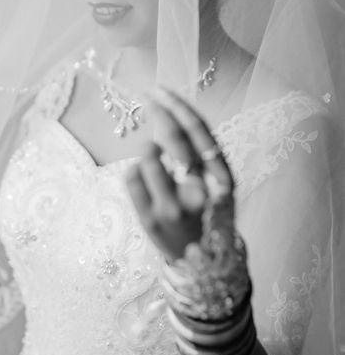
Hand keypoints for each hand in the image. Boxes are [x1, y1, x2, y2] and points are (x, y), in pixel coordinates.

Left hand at [125, 88, 234, 261]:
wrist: (203, 264)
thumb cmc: (207, 214)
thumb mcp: (214, 183)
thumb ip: (196, 151)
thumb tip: (167, 115)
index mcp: (222, 179)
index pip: (198, 131)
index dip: (177, 106)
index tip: (161, 90)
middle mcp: (198, 192)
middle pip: (172, 137)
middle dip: (157, 112)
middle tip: (149, 99)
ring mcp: (171, 206)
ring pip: (147, 154)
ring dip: (148, 147)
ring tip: (155, 156)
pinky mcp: (148, 219)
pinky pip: (131, 175)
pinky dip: (136, 167)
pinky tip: (145, 174)